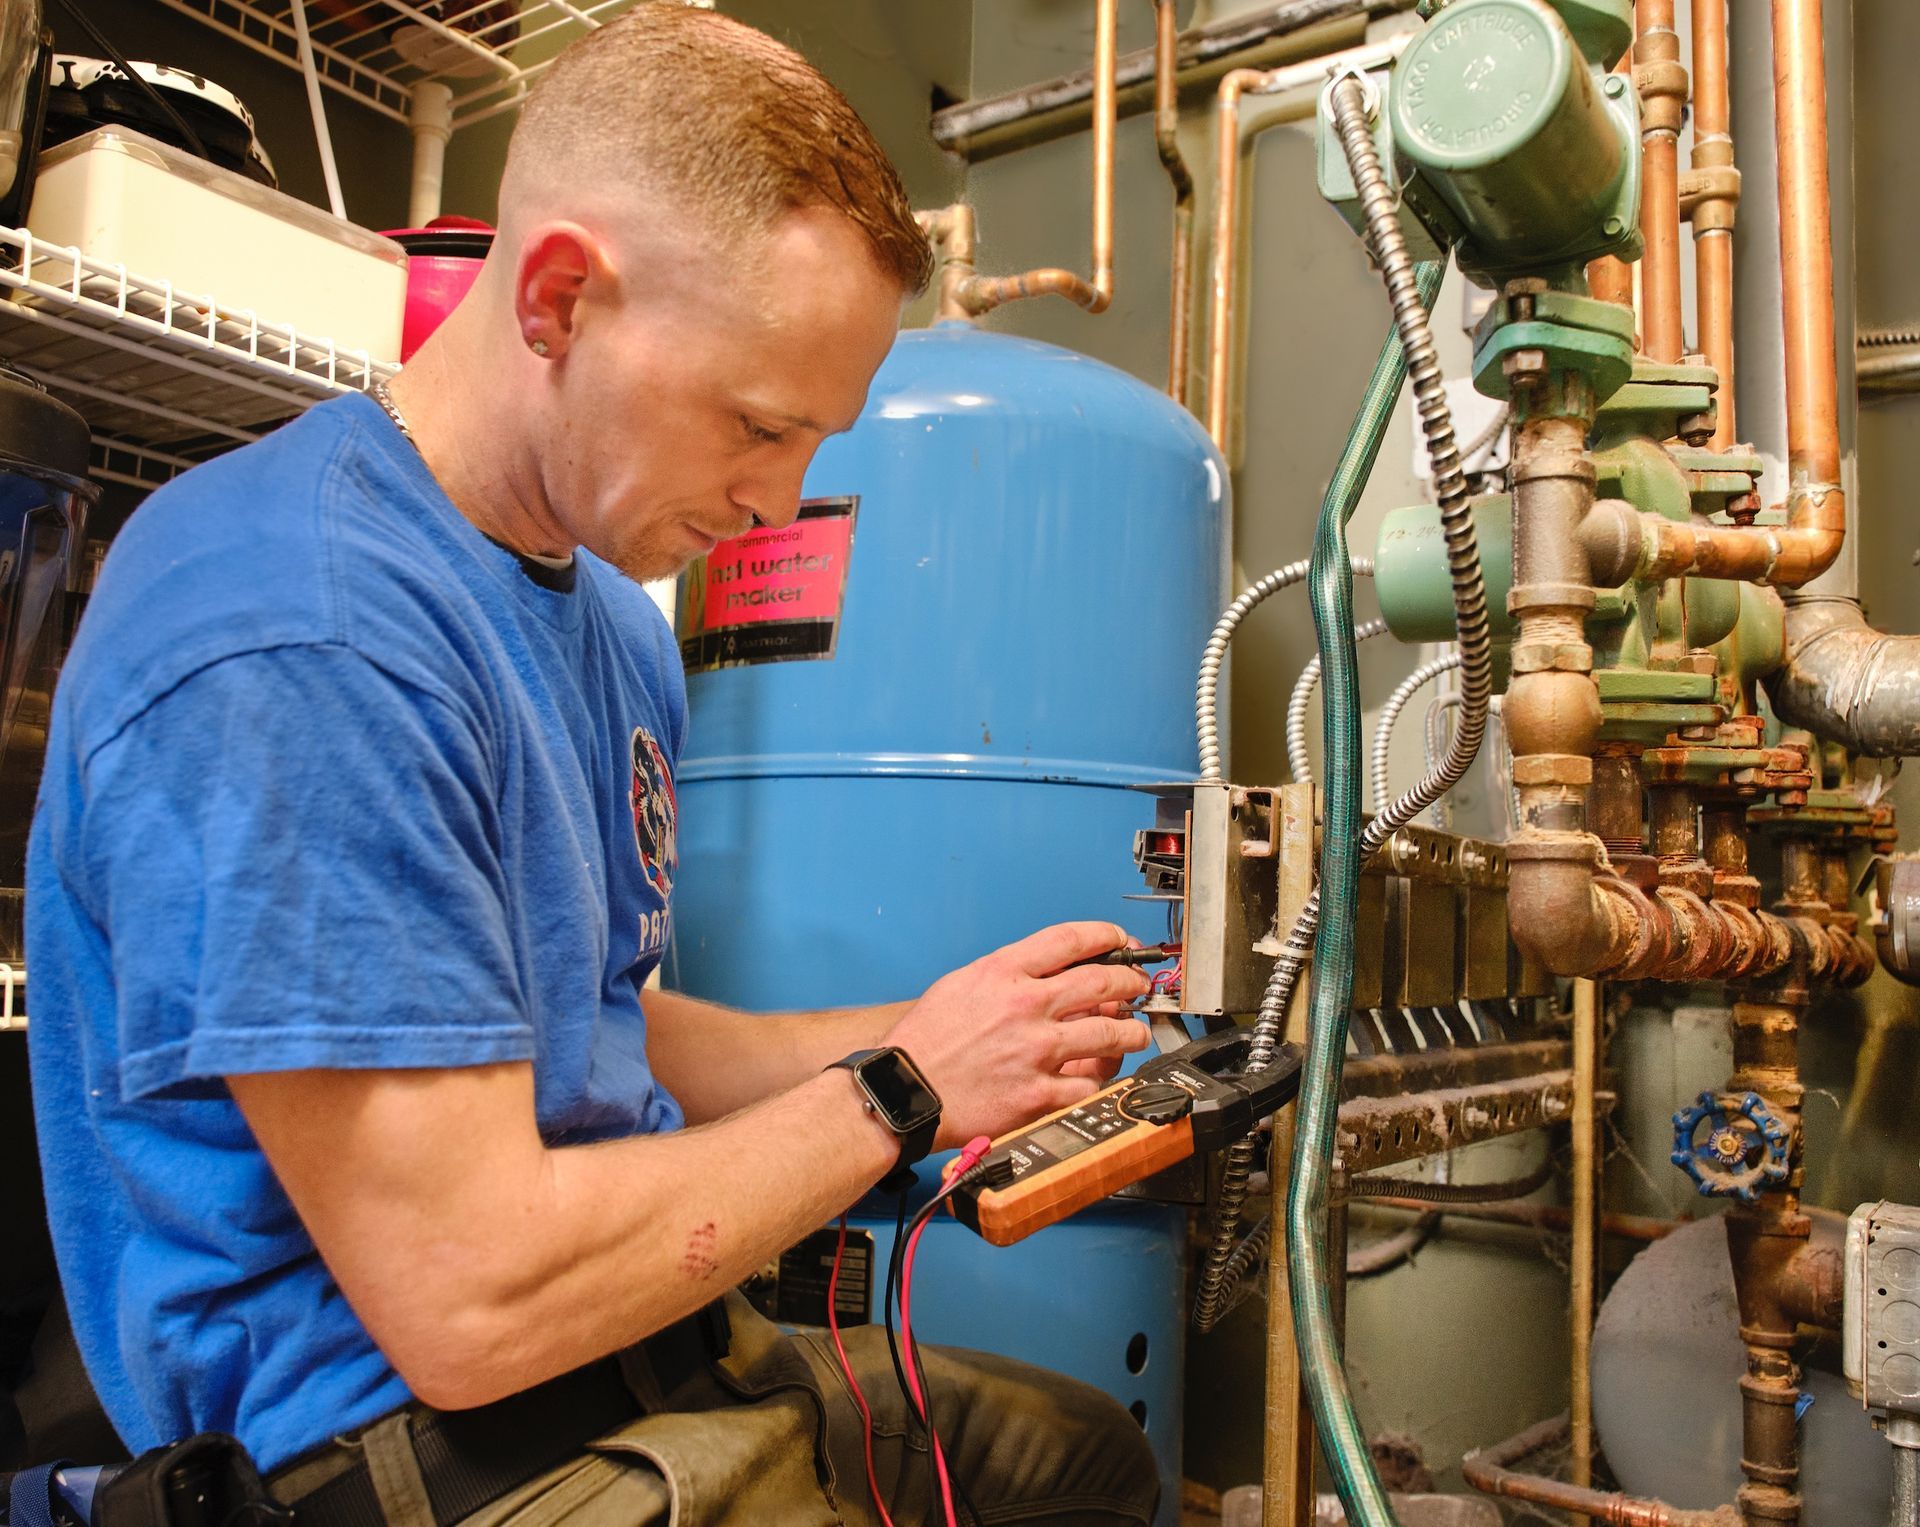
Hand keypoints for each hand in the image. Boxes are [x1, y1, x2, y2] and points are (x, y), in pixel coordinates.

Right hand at [884, 922, 1151, 1147]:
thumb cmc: (925, 1042)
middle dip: (1131, 982)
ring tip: (1135, 1034)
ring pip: (1111, 1033)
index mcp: (1003, 973)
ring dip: (1132, 1032)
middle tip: (1138, 988)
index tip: (1120, 942)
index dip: (1106, 936)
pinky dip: (1101, 1079)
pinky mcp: (1039, 1094)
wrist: (904, 1092)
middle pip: (1103, 982)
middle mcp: (1025, 1006)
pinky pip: (1091, 1084)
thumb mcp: (960, 985)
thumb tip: (1051, 974)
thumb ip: (1007, 975)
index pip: (1071, 940)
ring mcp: (1036, 1051)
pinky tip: (1100, 1075)